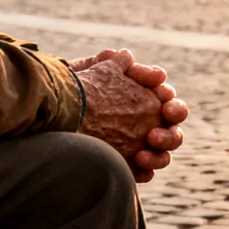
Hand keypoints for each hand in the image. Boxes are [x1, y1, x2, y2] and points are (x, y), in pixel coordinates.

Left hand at [73, 49, 188, 181]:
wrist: (56, 117)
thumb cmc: (74, 91)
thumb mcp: (88, 73)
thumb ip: (110, 63)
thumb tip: (127, 57)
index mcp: (144, 96)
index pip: (167, 98)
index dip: (170, 101)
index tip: (162, 103)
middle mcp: (146, 122)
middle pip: (172, 128)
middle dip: (169, 134)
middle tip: (153, 134)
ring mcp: (139, 145)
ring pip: (163, 153)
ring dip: (159, 155)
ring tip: (141, 155)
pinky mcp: (128, 165)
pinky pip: (146, 172)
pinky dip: (146, 170)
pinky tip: (135, 166)